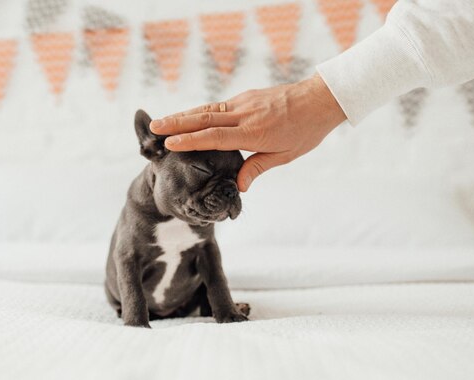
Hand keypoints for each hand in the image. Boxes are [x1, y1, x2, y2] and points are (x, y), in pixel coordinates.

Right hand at [149, 73, 345, 190]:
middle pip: (204, 118)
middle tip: (153, 127)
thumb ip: (257, 167)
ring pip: (208, 109)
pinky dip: (200, 112)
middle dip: (177, 123)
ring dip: (183, 115)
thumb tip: (239, 187)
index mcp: (254, 131)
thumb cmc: (305, 131)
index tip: (169, 143)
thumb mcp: (285, 155)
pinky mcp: (246, 97)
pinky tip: (189, 117)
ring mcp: (244, 102)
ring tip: (162, 122)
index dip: (190, 140)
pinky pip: (218, 106)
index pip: (214, 136)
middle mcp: (245, 114)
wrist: (320, 100)